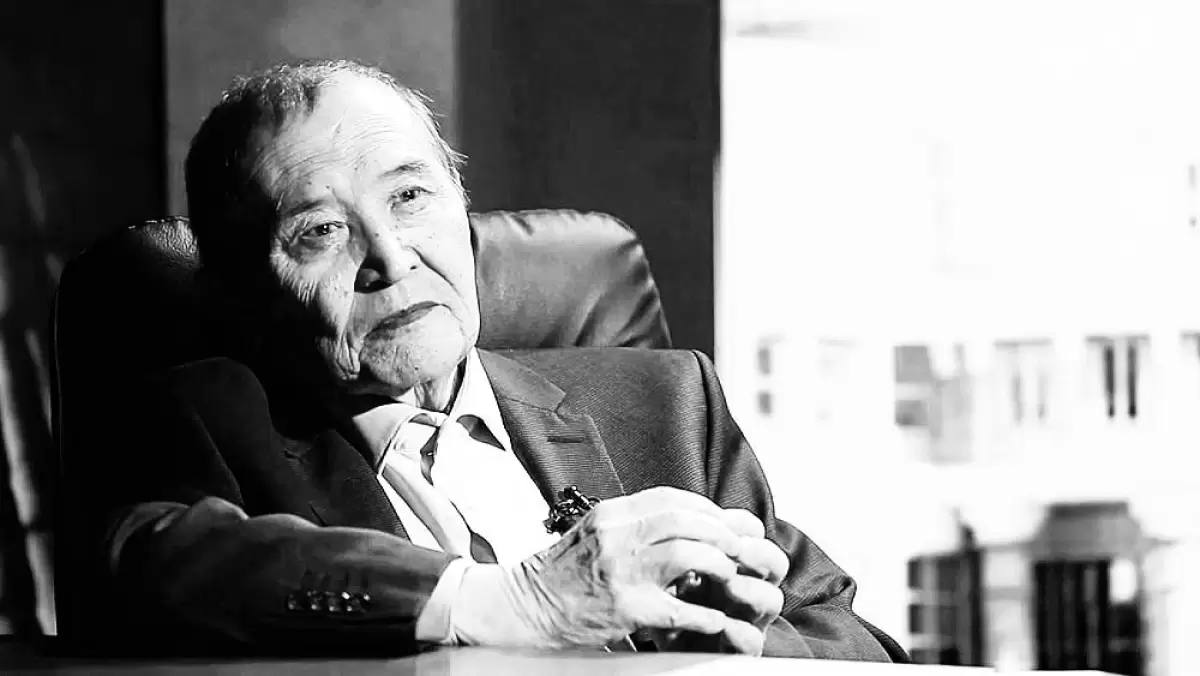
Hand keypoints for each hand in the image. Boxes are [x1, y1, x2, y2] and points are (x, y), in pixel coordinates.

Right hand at [452, 487, 779, 648]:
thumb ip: (632, 525)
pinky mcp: (623, 609)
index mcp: (610, 515)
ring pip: (686, 553)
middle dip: (721, 532)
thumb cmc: (561, 574)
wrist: (522, 607)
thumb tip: (680, 523)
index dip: (706, 509)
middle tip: (740, 548)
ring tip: (730, 577)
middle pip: (684, 519)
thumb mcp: (595, 534)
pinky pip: (676, 609)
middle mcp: (615, 536)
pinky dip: (703, 614)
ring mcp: (619, 572)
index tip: (725, 522)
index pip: (670, 498)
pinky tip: (715, 619)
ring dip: (718, 564)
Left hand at [651, 509, 787, 654]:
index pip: (755, 536)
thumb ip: (680, 549)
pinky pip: (754, 640)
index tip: (724, 522)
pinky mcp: (740, 649)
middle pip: (775, 563)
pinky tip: (721, 624)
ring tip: (728, 585)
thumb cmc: (670, 606)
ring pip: (772, 599)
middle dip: (758, 552)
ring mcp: (748, 618)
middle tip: (734, 550)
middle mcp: (747, 588)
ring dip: (751, 588)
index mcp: (733, 564)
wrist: (665, 649)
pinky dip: (740, 631)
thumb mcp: (670, 571)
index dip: (744, 526)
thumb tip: (677, 521)